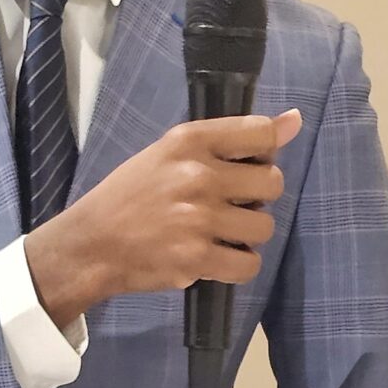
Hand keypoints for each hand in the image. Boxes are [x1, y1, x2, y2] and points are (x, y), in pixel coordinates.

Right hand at [24, 107, 301, 330]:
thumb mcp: (171, 153)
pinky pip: (248, 264)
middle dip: (257, 198)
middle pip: (272, 183)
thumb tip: (295, 120)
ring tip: (219, 235)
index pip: (261, 135)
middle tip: (230, 207)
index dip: (263, 155)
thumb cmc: (131, 196)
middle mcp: (197, 175)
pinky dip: (237, 266)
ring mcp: (198, 219)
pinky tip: (216, 259)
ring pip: (263, 227)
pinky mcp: (196, 259)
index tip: (244, 168)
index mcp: (189, 141)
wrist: (91, 244)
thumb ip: (231, 139)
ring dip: (246, 235)